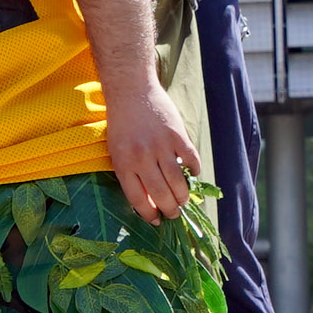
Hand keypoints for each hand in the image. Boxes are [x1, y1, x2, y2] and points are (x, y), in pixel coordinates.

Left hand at [101, 85, 202, 226]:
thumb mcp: (118, 152)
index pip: (138, 199)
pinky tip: (193, 174)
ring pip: (177, 182)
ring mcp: (161, 147)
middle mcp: (142, 158)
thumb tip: (149, 201)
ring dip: (183, 196)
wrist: (132, 91)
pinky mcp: (177, 136)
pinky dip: (194, 171)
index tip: (156, 221)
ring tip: (183, 200)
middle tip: (175, 213)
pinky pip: (191, 161)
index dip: (149, 214)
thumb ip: (131, 175)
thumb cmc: (122, 124)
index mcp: (124, 165)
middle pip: (160, 194)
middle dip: (170, 210)